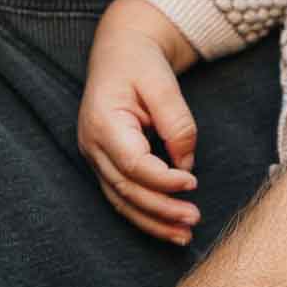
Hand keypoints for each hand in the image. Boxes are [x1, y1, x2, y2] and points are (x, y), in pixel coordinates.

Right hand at [78, 0, 200, 244]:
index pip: (132, 163)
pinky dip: (144, 214)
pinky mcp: (105, 164)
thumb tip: (186, 163)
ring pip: (121, 200)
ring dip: (152, 221)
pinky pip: (122, 196)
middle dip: (160, 209)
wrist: (120, 51)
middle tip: (194, 219)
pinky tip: (167, 226)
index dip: (162, 180)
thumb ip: (177, 122)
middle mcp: (93, 145)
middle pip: (125, 189)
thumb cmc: (141, 63)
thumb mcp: (162, 82)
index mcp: (103, 122)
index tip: (192, 184)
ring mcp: (95, 157)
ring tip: (183, 235)